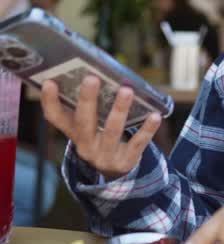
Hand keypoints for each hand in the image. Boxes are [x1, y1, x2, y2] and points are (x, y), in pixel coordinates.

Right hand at [40, 75, 161, 178]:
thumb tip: (98, 70)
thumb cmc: (101, 137)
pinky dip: (147, 129)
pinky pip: (137, 144)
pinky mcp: (125, 161)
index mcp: (74, 132)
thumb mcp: (89, 127)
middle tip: (91, 78)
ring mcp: (105, 155)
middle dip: (87, 100)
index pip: (56, 118)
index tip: (49, 82)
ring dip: (119, 110)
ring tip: (126, 91)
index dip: (50, 101)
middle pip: (84, 122)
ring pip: (112, 131)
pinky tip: (155, 115)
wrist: (114, 174)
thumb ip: (91, 105)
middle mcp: (86, 145)